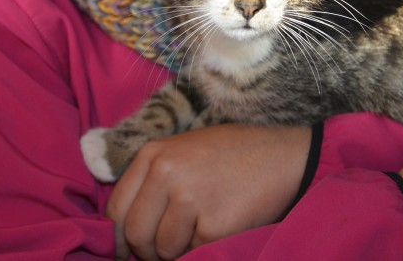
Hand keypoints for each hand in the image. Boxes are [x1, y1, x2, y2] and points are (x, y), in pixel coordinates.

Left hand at [107, 124, 309, 260]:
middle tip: (168, 249)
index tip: (132, 248)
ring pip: (163, 249)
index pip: (117, 208)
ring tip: (201, 231)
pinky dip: (205, 248)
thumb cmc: (235, 154)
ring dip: (179, 251)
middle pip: (135, 233)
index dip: (122, 236)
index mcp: (154, 153)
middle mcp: (166, 172)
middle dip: (148, 251)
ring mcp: (189, 197)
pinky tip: (222, 227)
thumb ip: (154, 179)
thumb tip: (128, 226)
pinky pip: (194, 253)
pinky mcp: (214, 223)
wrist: (285, 154)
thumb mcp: (185, 151)